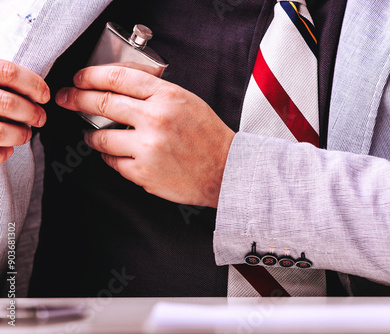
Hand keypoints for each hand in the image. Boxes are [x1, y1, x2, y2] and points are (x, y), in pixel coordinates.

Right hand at [0, 60, 48, 162]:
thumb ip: (0, 77)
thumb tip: (36, 92)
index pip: (8, 73)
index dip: (33, 85)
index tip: (44, 96)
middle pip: (9, 104)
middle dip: (32, 113)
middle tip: (40, 118)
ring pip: (1, 130)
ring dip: (21, 134)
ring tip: (25, 134)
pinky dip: (3, 153)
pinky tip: (7, 149)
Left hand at [56, 66, 234, 206]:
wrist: (226, 169)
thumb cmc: (208, 136)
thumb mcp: (187, 101)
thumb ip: (155, 91)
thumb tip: (118, 86)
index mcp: (167, 96)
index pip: (117, 77)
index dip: (91, 75)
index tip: (80, 79)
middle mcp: (155, 119)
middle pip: (101, 103)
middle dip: (76, 99)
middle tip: (67, 99)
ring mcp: (147, 147)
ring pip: (100, 137)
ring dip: (92, 135)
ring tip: (93, 135)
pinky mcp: (143, 173)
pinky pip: (112, 162)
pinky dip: (111, 158)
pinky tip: (119, 155)